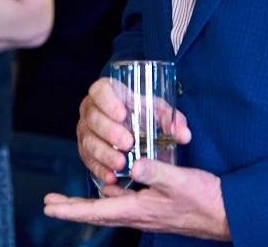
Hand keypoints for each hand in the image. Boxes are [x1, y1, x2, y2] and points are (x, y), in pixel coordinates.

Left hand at [43, 159, 229, 240]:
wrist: (227, 214)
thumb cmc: (204, 199)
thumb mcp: (179, 181)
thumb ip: (155, 172)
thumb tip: (132, 166)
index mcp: (138, 210)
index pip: (97, 211)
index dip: (72, 209)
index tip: (50, 206)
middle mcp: (138, 213)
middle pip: (97, 211)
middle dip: (72, 207)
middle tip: (50, 203)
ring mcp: (146, 211)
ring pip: (109, 207)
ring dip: (88, 203)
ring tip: (70, 199)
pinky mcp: (155, 207)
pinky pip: (125, 202)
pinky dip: (111, 195)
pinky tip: (110, 186)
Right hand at [76, 77, 191, 184]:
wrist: (132, 129)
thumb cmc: (143, 115)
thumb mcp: (158, 112)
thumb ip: (172, 120)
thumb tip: (183, 135)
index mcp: (106, 92)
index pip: (99, 90)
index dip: (107, 100)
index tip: (123, 114)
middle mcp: (91, 109)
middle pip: (93, 117)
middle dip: (109, 131)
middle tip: (128, 143)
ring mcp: (85, 130)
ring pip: (88, 140)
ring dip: (104, 153)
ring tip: (122, 164)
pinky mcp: (84, 150)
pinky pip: (87, 160)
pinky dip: (99, 169)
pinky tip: (112, 177)